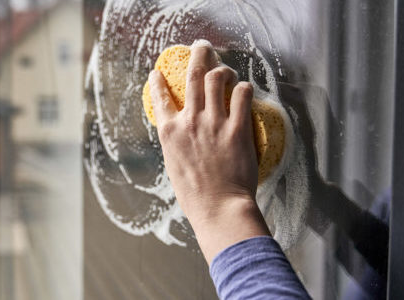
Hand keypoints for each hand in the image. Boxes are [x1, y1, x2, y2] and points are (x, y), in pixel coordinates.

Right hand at [149, 43, 269, 263]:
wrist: (217, 208)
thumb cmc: (195, 195)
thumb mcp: (174, 167)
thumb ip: (177, 146)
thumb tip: (181, 139)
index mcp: (170, 133)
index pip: (160, 98)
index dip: (158, 82)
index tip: (157, 73)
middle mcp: (189, 122)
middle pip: (193, 76)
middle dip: (198, 54)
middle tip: (202, 46)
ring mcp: (214, 123)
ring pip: (217, 78)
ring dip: (224, 69)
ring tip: (228, 70)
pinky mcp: (238, 128)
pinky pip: (242, 95)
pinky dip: (244, 87)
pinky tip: (245, 89)